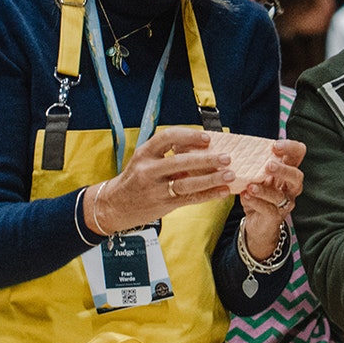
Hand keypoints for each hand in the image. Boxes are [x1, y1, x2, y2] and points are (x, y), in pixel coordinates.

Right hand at [85, 127, 234, 233]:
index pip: (167, 138)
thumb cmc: (135, 179)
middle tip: (225, 158)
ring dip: (211, 179)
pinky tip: (222, 192)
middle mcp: (148, 170)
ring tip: (229, 175)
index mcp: (144, 153)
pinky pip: (189, 199)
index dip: (189, 136)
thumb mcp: (145, 160)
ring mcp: (155, 189)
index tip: (207, 138)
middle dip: (206, 160)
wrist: (114, 206)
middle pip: (180, 162)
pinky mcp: (162, 205)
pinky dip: (207, 195)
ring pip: (186, 184)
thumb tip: (200, 146)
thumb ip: (168, 153)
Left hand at [239, 139, 305, 259]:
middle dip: (283, 170)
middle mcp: (291, 187)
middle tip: (268, 165)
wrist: (257, 224)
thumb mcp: (257, 177)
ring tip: (251, 186)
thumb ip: (254, 165)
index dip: (290, 148)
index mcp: (288, 171)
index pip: (298, 154)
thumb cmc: (258, 195)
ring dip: (265, 190)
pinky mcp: (275, 216)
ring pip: (280, 195)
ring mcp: (284, 203)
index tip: (274, 145)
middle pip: (297, 176)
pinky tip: (246, 196)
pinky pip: (268, 209)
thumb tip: (239, 149)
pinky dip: (256, 202)